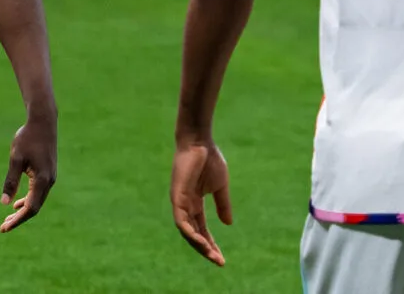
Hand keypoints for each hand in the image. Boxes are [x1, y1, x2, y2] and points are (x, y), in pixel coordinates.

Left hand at [0, 113, 56, 231]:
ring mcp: (50, 177)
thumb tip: (4, 203)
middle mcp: (49, 181)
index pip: (30, 208)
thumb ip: (11, 181)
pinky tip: (17, 203)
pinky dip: (28, 200)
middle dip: (19, 218)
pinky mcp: (48, 172)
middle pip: (35, 207)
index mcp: (41, 180)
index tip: (4, 228)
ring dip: (23, 210)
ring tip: (8, 218)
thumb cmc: (28, 138)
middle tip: (3, 227)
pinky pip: (39, 193)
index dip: (17, 220)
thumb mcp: (16, 159)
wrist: (44, 122)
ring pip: (37, 201)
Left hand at [171, 140, 231, 265]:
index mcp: (195, 203)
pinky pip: (180, 221)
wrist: (199, 141)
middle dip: (206, 249)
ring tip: (211, 255)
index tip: (221, 258)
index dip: (211, 244)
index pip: (202, 229)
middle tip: (219, 261)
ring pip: (186, 231)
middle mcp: (185, 205)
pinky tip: (201, 242)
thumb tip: (227, 224)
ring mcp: (179, 202)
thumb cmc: (209, 159)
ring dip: (198, 245)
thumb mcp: (220, 187)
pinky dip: (190, 233)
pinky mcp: (176, 197)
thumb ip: (222, 205)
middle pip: (194, 234)